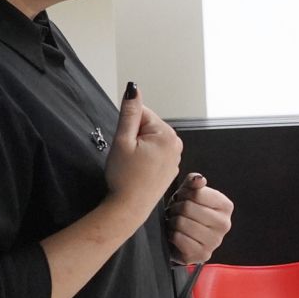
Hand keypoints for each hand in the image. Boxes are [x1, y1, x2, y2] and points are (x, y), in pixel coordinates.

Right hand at [106, 85, 181, 214]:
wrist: (129, 208)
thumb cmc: (125, 178)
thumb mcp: (122, 141)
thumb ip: (129, 112)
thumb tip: (134, 89)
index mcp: (167, 135)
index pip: (142, 113)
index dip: (127, 127)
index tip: (126, 145)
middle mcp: (176, 144)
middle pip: (147, 126)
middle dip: (133, 137)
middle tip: (128, 156)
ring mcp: (175, 157)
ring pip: (149, 140)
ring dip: (138, 148)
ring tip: (133, 164)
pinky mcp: (170, 167)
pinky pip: (154, 153)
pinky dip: (144, 158)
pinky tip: (139, 171)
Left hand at [166, 174, 233, 263]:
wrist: (183, 239)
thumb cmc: (187, 213)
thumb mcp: (189, 193)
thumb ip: (194, 182)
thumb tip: (199, 179)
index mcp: (226, 206)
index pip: (197, 193)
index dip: (183, 194)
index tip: (183, 199)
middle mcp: (225, 224)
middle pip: (188, 208)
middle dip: (176, 209)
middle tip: (176, 213)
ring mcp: (215, 241)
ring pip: (181, 223)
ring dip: (172, 222)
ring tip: (176, 224)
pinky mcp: (203, 255)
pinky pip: (179, 239)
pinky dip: (172, 236)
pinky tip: (176, 236)